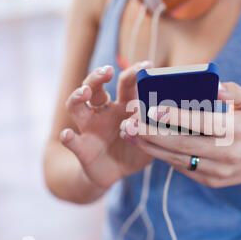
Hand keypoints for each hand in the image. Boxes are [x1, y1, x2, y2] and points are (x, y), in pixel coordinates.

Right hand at [60, 62, 153, 188]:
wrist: (116, 174)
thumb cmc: (135, 151)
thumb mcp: (151, 139)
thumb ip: (158, 129)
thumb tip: (173, 117)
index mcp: (123, 106)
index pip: (126, 84)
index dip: (134, 73)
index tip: (147, 65)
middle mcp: (104, 112)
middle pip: (96, 88)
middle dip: (99, 76)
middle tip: (107, 70)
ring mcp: (90, 128)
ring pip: (77, 106)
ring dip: (77, 96)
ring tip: (84, 92)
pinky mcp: (82, 147)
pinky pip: (71, 140)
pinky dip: (68, 137)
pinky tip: (67, 134)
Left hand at [119, 82, 240, 188]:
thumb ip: (232, 91)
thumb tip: (213, 86)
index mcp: (238, 131)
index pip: (202, 124)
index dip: (176, 118)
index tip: (151, 110)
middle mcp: (228, 155)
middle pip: (184, 145)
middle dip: (153, 135)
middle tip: (130, 123)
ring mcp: (219, 172)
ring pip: (178, 160)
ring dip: (151, 148)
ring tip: (130, 133)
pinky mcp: (210, 181)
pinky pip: (182, 168)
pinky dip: (163, 155)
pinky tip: (146, 144)